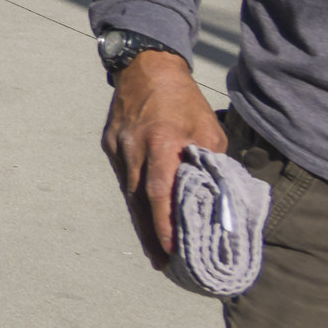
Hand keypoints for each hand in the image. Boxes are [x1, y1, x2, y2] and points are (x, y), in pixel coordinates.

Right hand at [102, 51, 221, 266]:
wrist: (146, 65)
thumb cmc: (184, 99)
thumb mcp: (208, 129)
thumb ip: (210, 162)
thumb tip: (217, 195)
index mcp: (160, 142)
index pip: (160, 192)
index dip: (164, 224)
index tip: (171, 249)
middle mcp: (133, 147)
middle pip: (139, 200)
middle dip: (150, 233)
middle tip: (160, 262)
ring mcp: (117, 145)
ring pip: (128, 191)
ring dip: (141, 219)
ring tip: (154, 247)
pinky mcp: (109, 142)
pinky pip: (123, 175)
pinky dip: (134, 195)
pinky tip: (143, 210)